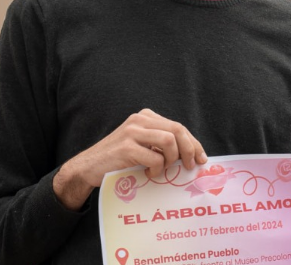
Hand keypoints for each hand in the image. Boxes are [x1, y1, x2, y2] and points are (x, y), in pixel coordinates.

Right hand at [53, 109, 206, 209]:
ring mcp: (132, 132)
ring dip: (172, 160)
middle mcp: (140, 120)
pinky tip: (149, 174)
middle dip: (190, 149)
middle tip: (191, 166)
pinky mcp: (126, 147)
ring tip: (163, 170)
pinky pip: (155, 158)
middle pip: (177, 130)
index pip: (178, 126)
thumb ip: (161, 144)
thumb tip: (191, 155)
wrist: (88, 167)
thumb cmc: (119, 160)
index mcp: (146, 116)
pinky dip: (157, 169)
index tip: (201, 158)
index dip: (193, 143)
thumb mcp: (142, 145)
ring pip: (169, 141)